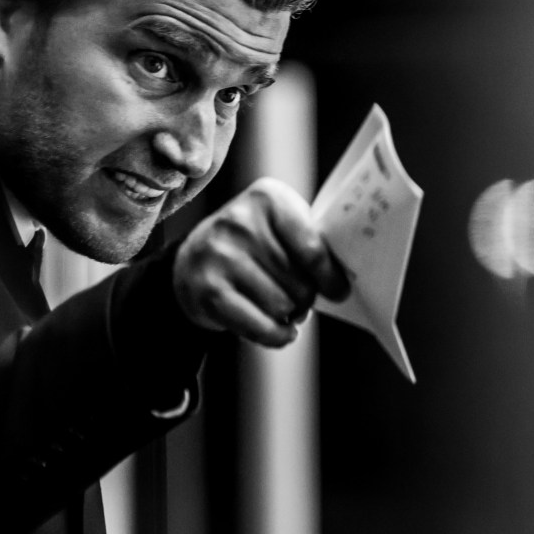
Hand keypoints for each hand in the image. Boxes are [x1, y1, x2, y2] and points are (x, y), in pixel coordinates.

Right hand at [172, 176, 349, 345]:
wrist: (191, 262)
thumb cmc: (251, 246)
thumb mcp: (279, 226)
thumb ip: (311, 241)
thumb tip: (342, 282)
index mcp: (266, 198)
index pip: (313, 248)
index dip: (331, 277)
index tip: (338, 291)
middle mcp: (239, 222)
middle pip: (300, 282)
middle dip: (305, 298)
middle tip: (296, 297)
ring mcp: (220, 256)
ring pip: (282, 306)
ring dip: (288, 315)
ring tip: (279, 305)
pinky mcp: (208, 291)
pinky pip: (260, 327)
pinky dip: (276, 335)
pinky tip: (277, 328)